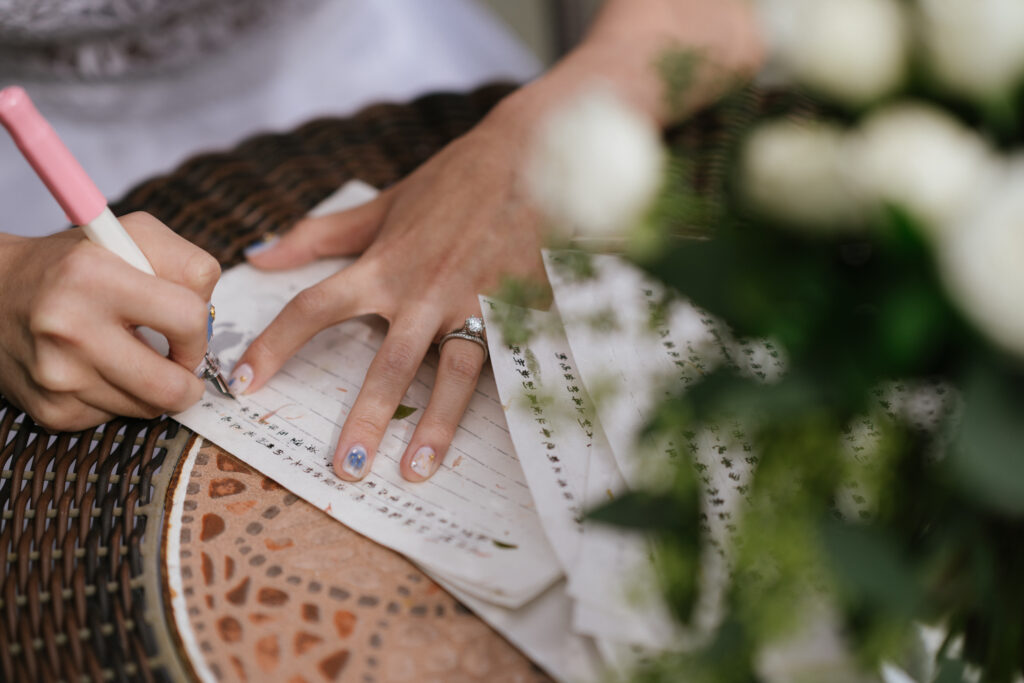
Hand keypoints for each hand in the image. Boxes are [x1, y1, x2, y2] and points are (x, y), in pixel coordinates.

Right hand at [0, 212, 220, 430]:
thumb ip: (188, 266)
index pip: (189, 318)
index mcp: (93, 275)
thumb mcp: (134, 238)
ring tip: (129, 356)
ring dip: (153, 388)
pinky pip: (116, 417)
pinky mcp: (52, 410)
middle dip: (188, 379)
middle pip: (173, 387)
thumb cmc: (79, 265)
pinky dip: (120, 397)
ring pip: (149, 408)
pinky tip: (99, 370)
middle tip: (178, 363)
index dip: (200, 330)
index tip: (188, 330)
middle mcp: (70, 327)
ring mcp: (58, 375)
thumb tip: (210, 322)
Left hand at [233, 107, 547, 482]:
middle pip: (386, 362)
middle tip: (344, 467)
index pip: (315, 308)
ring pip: (450, 373)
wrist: (531, 157)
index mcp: (384, 263)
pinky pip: (503, 363)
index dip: (276, 345)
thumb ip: (321, 234)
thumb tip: (260, 254)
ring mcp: (473, 302)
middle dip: (365, 417)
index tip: (244, 383)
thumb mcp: (382, 204)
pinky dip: (499, 401)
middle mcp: (424, 289)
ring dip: (434, 426)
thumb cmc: (453, 181)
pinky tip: (495, 437)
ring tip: (415, 472)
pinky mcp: (516, 308)